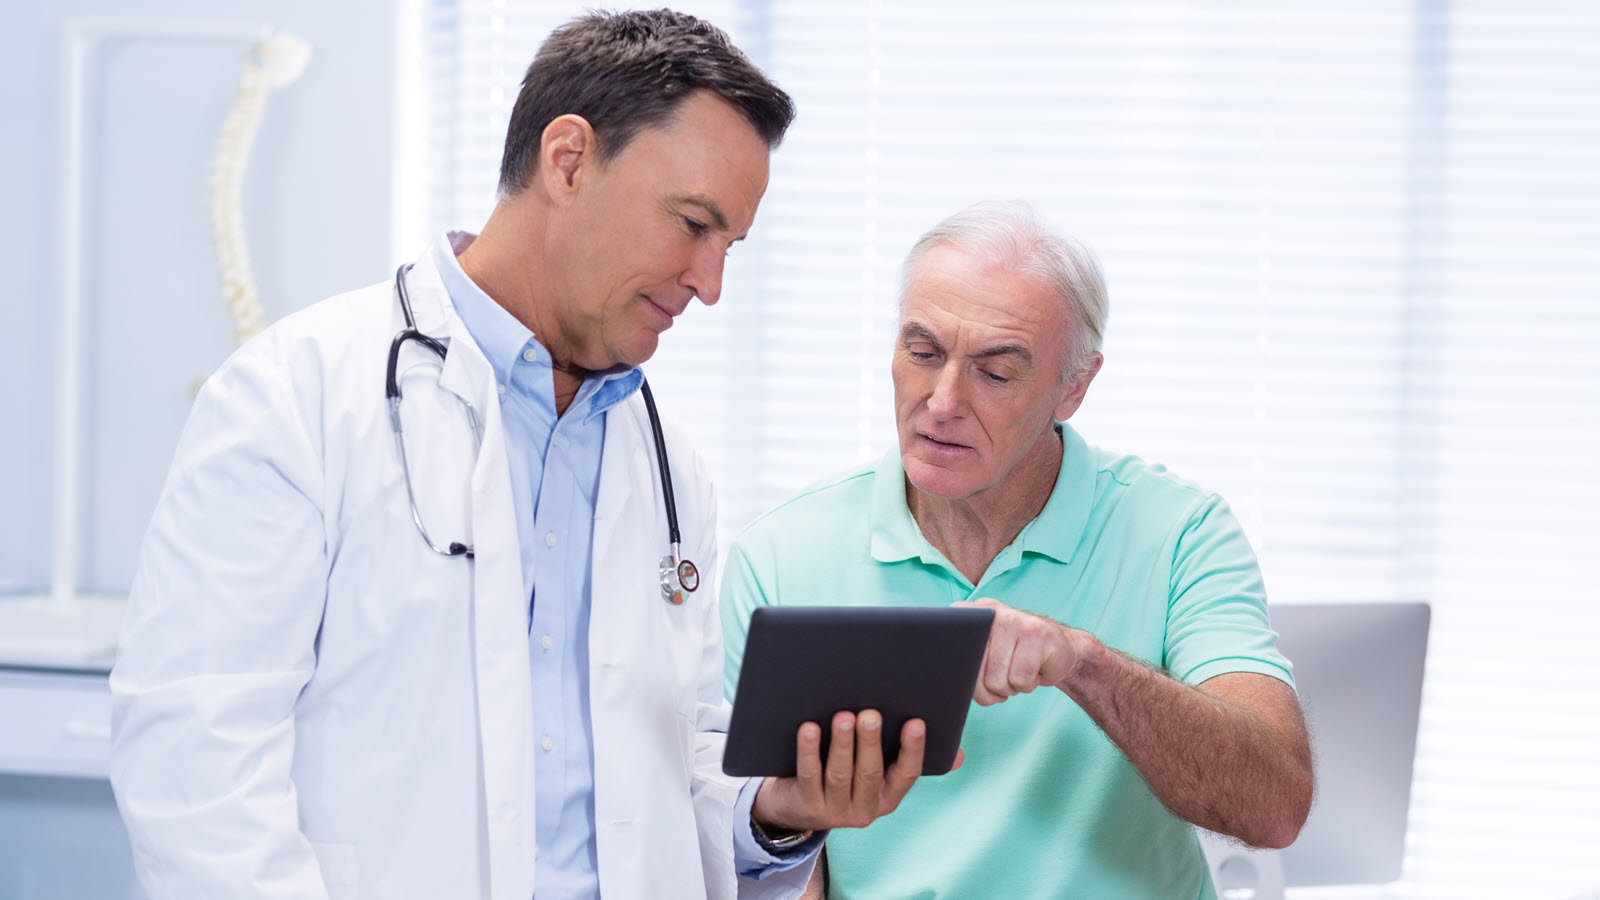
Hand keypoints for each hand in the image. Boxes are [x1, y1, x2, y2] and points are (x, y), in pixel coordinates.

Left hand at [751, 709, 936, 831]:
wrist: (797, 805)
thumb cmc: (846, 775)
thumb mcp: (878, 771)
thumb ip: (907, 757)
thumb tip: (958, 755)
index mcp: (888, 796)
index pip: (907, 774)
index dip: (912, 749)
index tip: (916, 722)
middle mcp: (865, 808)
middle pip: (869, 773)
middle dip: (871, 742)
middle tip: (871, 714)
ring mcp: (835, 810)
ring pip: (840, 774)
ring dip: (843, 744)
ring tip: (844, 716)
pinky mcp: (807, 806)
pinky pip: (809, 775)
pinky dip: (809, 751)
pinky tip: (809, 728)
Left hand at [959, 597, 1082, 705]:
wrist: (1060, 650)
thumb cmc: (1015, 658)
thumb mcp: (985, 655)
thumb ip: (964, 662)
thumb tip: (951, 682)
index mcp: (969, 614)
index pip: (951, 650)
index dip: (961, 674)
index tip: (970, 678)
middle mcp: (989, 611)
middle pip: (975, 672)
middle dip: (988, 689)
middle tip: (1002, 680)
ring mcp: (1014, 619)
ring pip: (998, 679)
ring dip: (1011, 687)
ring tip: (1019, 672)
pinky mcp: (1038, 634)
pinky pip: (1021, 679)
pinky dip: (1027, 684)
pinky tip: (1034, 670)